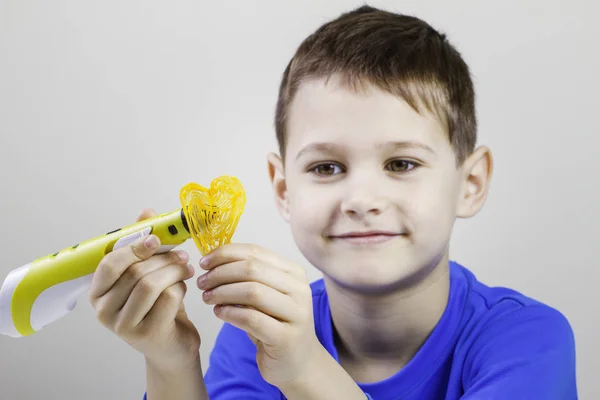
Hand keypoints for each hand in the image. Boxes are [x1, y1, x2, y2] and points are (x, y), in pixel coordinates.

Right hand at [89, 208, 200, 372]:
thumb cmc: (157, 306)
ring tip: (186, 270)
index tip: (156, 239)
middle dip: (163, 259)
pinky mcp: (146, 334)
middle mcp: (103, 311)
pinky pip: (167, 299)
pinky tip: (183, 290)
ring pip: (150, 284)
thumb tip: (146, 212)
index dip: (134, 247)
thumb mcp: (149, 273)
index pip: (109, 263)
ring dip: (174, 271)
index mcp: (98, 292)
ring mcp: (123, 325)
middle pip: (135, 272)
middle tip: (182, 256)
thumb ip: (143, 244)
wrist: (171, 345)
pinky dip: (180, 288)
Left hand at [196, 243, 320, 387]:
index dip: (225, 254)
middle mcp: (300, 289)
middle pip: (252, 269)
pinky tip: (219, 313)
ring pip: (252, 291)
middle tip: (202, 282)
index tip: (204, 262)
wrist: (298, 362)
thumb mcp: (266, 295)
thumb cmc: (276, 324)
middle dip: (220, 273)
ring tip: (207, 298)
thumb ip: (248, 277)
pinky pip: (251, 318)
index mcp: (294, 272)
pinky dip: (230, 313)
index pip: (256, 252)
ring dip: (222, 292)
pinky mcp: (286, 337)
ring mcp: (296, 313)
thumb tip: (213, 261)